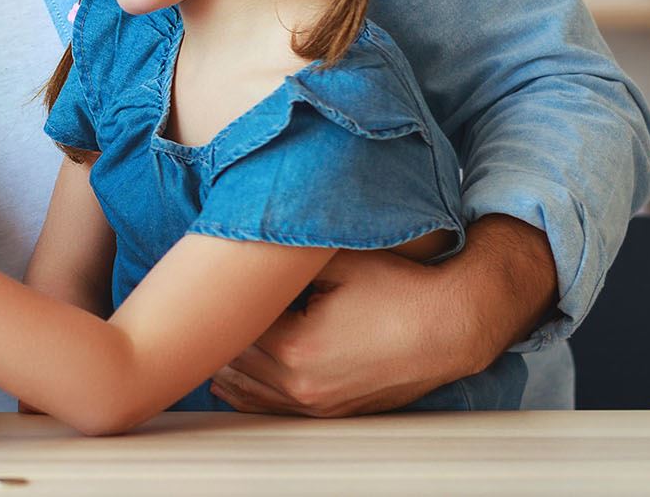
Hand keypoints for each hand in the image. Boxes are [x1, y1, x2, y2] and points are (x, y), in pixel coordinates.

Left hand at [210, 215, 553, 416]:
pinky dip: (247, 393)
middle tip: (199, 306)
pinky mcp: (331, 410)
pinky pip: (270, 409)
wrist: (451, 327)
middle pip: (232, 360)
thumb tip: (246, 240)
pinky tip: (230, 380)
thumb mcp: (335, 259)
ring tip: (209, 338)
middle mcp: (301, 384)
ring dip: (227, 365)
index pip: (230, 327)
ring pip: (246, 391)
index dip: (215, 303)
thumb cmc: (399, 289)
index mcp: (295, 346)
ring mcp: (317, 404)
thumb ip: (285, 255)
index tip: (202, 283)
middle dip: (218, 333)